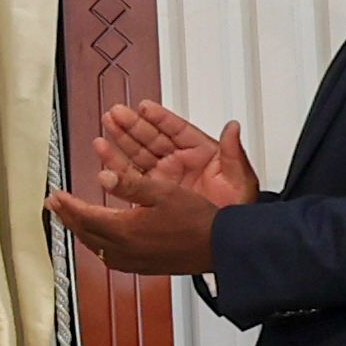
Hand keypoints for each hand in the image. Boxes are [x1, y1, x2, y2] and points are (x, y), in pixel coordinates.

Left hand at [48, 139, 228, 277]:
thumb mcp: (162, 192)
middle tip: (55, 205)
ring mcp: (131, 261)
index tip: (55, 195)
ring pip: (93, 246)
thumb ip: (130, 184)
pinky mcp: (140, 267)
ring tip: (71, 219)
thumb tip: (103, 177)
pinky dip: (96, 243)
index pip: (85, 216)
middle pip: (84, 233)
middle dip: (67, 217)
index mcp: (125, 231)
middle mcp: (123, 250)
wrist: (219, 247)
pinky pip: (107, 256)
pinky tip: (99, 237)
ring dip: (80, 230)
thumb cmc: (196, 220)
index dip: (68, 204)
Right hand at [99, 100, 257, 209]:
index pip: (176, 129)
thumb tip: (233, 129)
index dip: (160, 117)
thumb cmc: (236, 208)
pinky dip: (116, 165)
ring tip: (108, 124)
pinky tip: (105, 152)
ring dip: (122, 138)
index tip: (144, 107)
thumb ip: (233, 152)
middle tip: (117, 112)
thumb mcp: (241, 179)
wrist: (225, 238)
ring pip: (138, 153)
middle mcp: (179, 163)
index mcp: (200, 154)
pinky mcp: (152, 194)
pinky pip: (131, 176)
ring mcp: (164, 178)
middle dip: (133, 124)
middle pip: (152, 137)